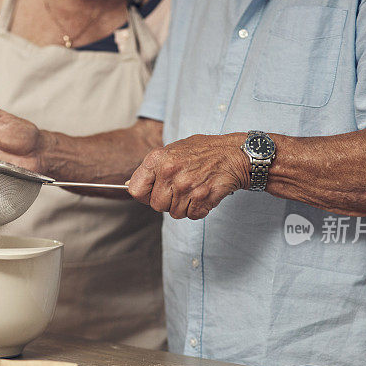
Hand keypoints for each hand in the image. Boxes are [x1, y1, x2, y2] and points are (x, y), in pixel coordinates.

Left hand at [127, 134, 249, 219]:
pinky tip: (204, 194)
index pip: (136, 190)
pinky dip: (198, 209)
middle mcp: (170, 172)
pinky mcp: (202, 198)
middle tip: (181, 188)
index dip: (145, 195)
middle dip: (168, 201)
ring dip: (185, 206)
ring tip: (195, 188)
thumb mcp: (173, 150)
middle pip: (156, 205)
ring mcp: (186, 186)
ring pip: (175, 213)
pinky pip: (192, 215)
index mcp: (158, 159)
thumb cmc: (203, 151)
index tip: (154, 192)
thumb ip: (152, 168)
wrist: (235, 153)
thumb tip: (130, 184)